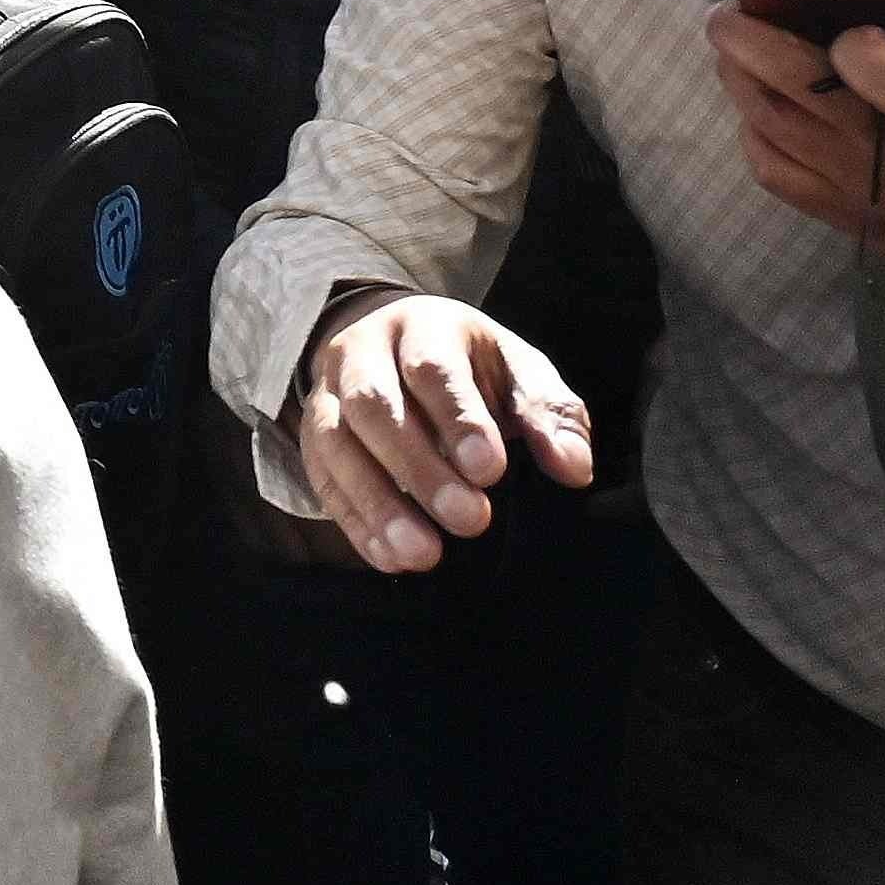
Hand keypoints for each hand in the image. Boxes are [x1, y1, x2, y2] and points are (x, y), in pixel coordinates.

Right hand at [286, 289, 593, 576]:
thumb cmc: (472, 369)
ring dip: (378, 503)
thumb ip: (549, 414)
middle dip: (419, 467)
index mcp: (423, 327)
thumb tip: (572, 467)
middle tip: (470, 521)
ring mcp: (327, 393)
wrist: (397, 349)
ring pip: (335, 443)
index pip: (432, 368)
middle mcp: (363, 352)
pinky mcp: (312, 439)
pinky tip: (391, 557)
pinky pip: (321, 480)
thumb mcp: (518, 372)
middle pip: (373, 404)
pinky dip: (355, 522)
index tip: (492, 471)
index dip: (459, 420)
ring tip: (424, 554)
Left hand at [704, 0, 884, 269]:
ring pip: (768, 124)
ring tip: (736, 45)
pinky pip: (772, 170)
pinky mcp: (843, 218)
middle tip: (729, 9)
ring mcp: (861, 190)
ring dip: (739, 77)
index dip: (850, 42)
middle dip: (744, 37)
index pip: (874, 70)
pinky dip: (754, 130)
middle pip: (794, 88)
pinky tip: (760, 102)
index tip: (852, 23)